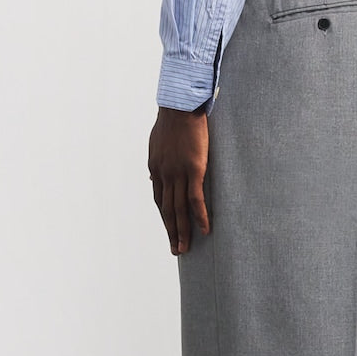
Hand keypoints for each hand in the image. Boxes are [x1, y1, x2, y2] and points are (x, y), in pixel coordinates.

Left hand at [148, 104, 210, 254]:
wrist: (180, 105)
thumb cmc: (173, 118)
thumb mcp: (157, 142)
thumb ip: (156, 161)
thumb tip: (152, 175)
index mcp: (156, 168)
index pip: (160, 199)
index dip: (165, 217)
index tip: (170, 230)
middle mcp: (164, 175)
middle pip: (167, 210)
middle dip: (171, 232)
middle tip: (175, 251)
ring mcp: (178, 173)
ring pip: (179, 209)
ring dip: (181, 232)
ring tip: (185, 249)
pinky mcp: (194, 170)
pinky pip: (195, 199)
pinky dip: (199, 217)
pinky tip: (204, 230)